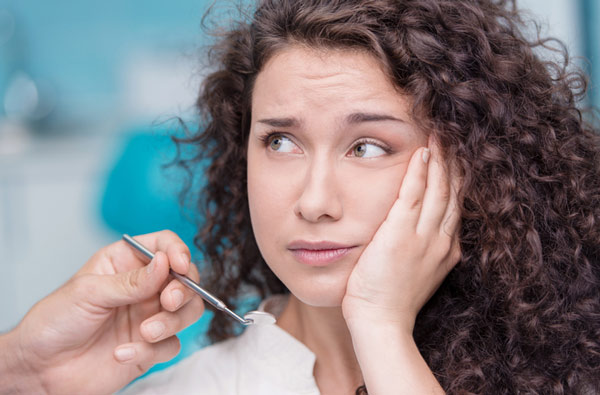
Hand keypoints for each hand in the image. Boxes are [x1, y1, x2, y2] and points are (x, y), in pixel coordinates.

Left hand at [3, 230, 203, 393]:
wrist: (40, 369)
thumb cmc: (54, 322)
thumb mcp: (89, 293)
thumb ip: (131, 281)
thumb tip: (165, 262)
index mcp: (125, 262)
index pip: (163, 245)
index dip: (177, 252)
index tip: (180, 266)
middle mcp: (143, 287)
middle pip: (185, 279)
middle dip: (183, 290)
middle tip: (169, 301)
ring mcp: (149, 316)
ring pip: (187, 312)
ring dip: (172, 322)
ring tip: (146, 332)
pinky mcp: (150, 347)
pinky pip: (170, 345)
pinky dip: (151, 350)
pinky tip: (121, 354)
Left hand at [342, 137, 461, 332]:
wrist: (382, 323)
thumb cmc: (392, 300)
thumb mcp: (417, 272)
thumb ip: (421, 249)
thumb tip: (416, 232)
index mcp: (446, 248)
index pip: (455, 204)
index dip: (457, 178)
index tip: (457, 157)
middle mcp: (441, 240)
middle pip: (453, 192)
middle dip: (454, 162)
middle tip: (454, 135)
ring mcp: (424, 237)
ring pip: (438, 189)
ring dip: (440, 159)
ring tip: (441, 134)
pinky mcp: (401, 235)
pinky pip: (413, 195)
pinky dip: (419, 172)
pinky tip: (421, 152)